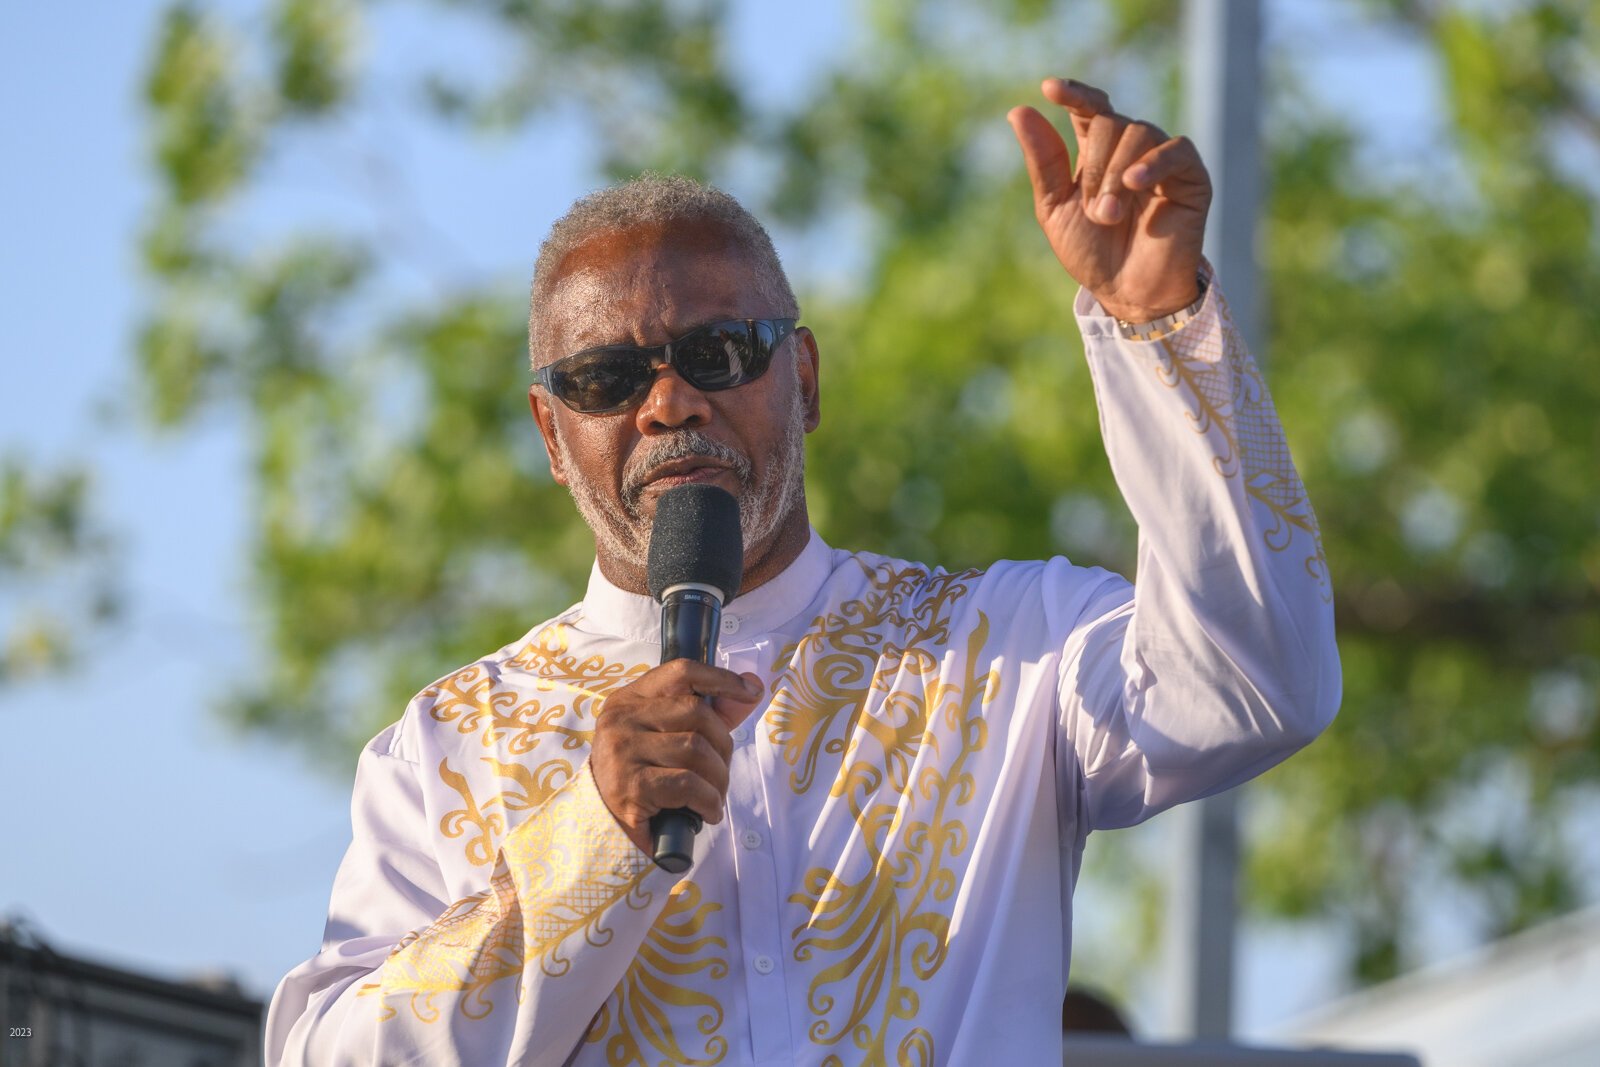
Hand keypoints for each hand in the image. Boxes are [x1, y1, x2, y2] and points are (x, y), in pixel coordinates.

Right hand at [589, 659, 764, 853]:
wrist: (605, 828)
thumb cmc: (644, 777)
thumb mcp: (671, 738)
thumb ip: (711, 713)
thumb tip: (753, 687)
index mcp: (630, 699)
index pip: (681, 672)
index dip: (720, 678)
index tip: (750, 691)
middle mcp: (621, 718)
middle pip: (697, 713)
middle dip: (722, 746)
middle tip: (720, 774)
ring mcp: (623, 750)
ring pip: (696, 749)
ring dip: (718, 779)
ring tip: (713, 796)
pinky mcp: (631, 786)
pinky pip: (688, 784)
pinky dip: (709, 801)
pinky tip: (707, 812)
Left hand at [1008, 77, 1210, 321]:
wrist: (1126, 292)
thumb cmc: (1092, 254)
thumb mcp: (1055, 208)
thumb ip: (1043, 161)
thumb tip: (1019, 111)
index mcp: (1098, 153)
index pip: (1089, 107)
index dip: (1073, 93)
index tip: (1050, 89)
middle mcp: (1131, 150)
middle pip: (1109, 122)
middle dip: (1093, 166)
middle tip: (1094, 211)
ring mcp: (1163, 160)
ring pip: (1138, 133)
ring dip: (1115, 175)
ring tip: (1109, 216)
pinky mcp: (1192, 177)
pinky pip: (1176, 149)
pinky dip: (1153, 163)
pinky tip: (1134, 183)